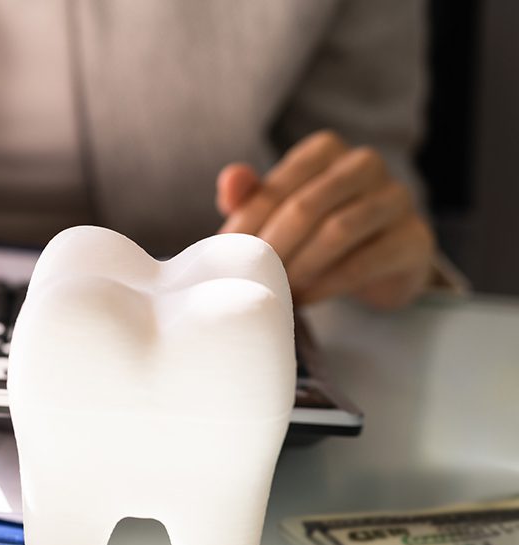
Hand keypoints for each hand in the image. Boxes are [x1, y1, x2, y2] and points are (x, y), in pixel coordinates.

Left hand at [216, 130, 435, 309]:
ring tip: (275, 290)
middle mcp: (365, 164)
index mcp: (326, 150)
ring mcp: (396, 198)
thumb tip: (230, 181)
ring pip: (337, 231)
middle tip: (249, 278)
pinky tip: (304, 299)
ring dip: (298, 267)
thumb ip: (251, 196)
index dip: (249, 221)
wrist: (379, 261)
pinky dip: (326, 284)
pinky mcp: (413, 238)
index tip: (226, 253)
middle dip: (272, 247)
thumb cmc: (316, 228)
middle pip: (307, 206)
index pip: (280, 183)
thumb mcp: (278, 209)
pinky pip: (364, 262)